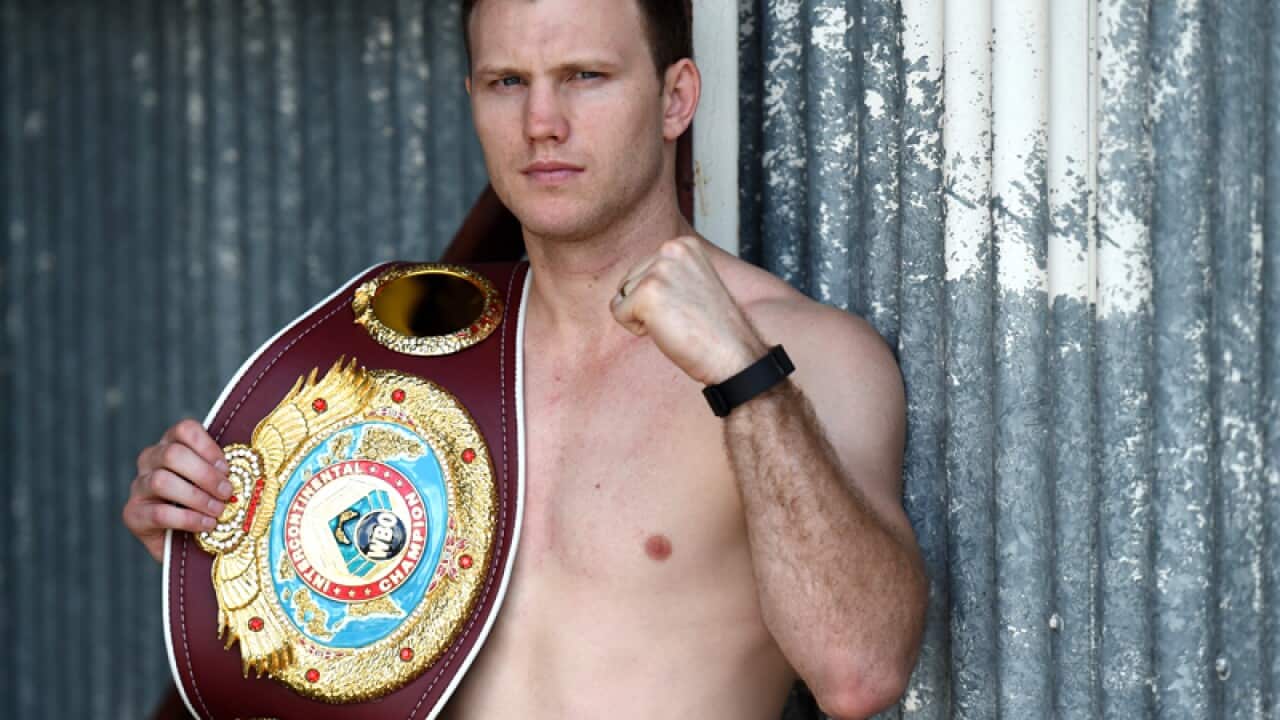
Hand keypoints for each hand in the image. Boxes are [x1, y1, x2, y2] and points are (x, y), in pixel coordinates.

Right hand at [122, 419, 232, 562]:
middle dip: (205, 474)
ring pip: (161, 481)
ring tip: (218, 510)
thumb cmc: (206, 504)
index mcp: (171, 444)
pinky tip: (207, 525)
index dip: (208, 447)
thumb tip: (250, 467)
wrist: (186, 542)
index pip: (185, 430)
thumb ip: (223, 471)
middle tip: (227, 492)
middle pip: (172, 454)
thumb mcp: (216, 482)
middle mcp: (150, 460)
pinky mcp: (133, 514)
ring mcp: (139, 486)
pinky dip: (188, 519)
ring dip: (196, 497)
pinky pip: (158, 513)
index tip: (227, 468)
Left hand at [610, 236, 767, 384]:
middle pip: (629, 280)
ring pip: (623, 297)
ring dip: (644, 317)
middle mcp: (671, 249)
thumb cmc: (712, 327)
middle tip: (683, 316)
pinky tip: (668, 329)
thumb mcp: (692, 283)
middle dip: (648, 305)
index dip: (660, 297)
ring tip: (678, 322)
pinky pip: (618, 313)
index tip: (688, 305)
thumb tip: (631, 279)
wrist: (733, 354)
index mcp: (684, 244)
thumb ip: (668, 271)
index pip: (643, 269)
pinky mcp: (647, 293)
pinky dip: (637, 329)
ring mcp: (659, 270)